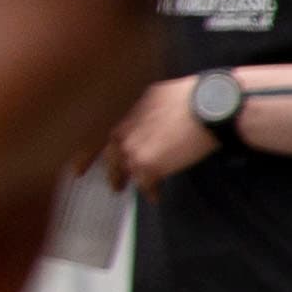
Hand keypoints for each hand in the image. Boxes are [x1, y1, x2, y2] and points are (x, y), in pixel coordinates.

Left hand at [103, 77, 212, 191]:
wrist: (206, 107)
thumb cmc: (188, 97)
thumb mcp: (153, 96)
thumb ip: (141, 111)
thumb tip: (142, 118)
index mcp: (123, 114)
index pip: (103, 138)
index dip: (93, 154)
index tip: (85, 167)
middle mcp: (123, 131)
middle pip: (111, 157)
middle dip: (112, 172)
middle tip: (115, 184)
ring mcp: (133, 149)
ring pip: (126, 171)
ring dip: (129, 181)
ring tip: (129, 190)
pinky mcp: (148, 164)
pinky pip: (145, 184)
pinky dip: (150, 191)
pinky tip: (154, 195)